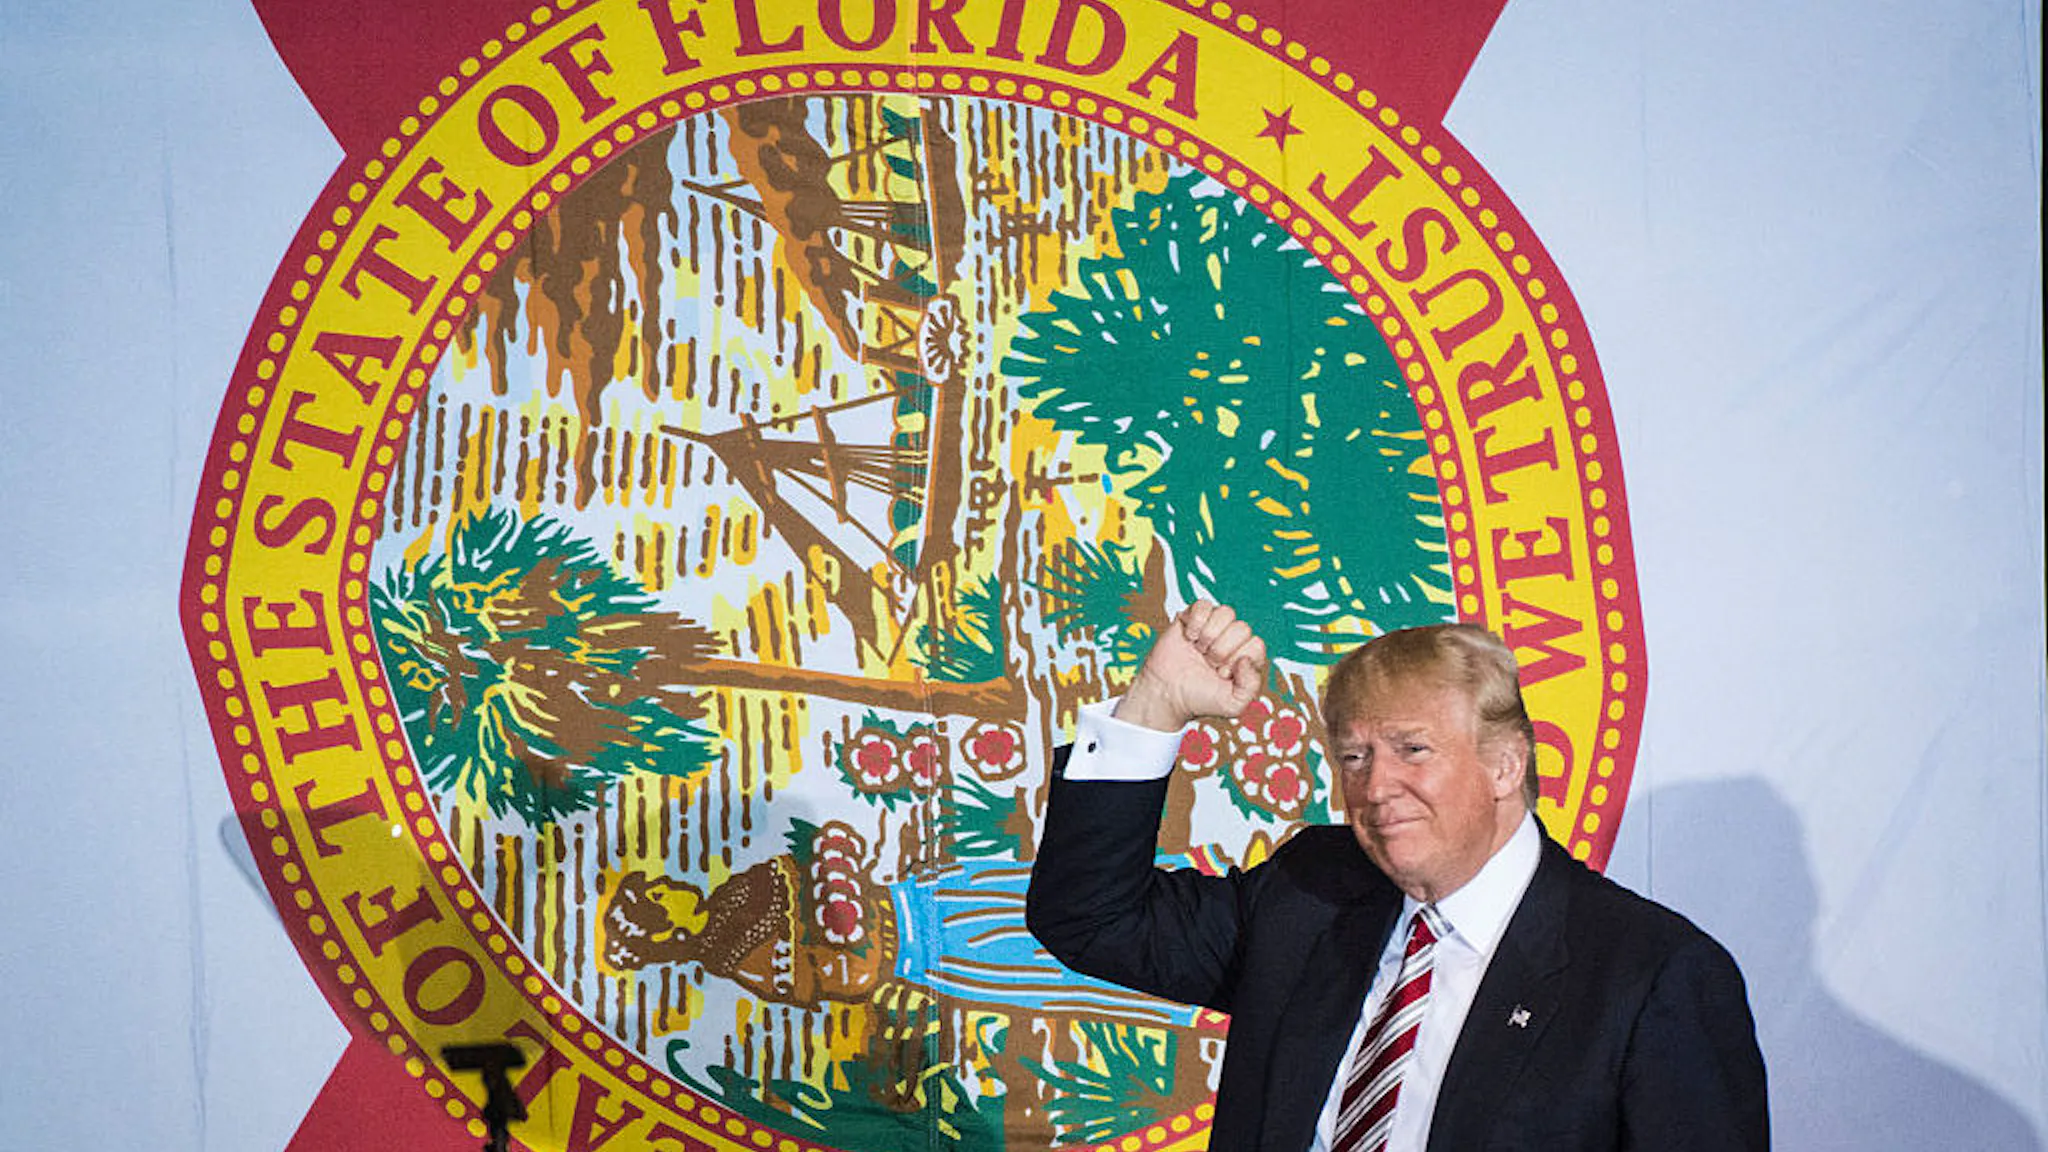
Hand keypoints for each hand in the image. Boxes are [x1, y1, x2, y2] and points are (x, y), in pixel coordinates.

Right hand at [1116, 601, 1267, 730]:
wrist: (1167, 694)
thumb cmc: (1199, 699)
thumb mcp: (1234, 704)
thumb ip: (1251, 686)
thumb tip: (1245, 659)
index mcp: (1246, 657)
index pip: (1256, 644)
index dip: (1238, 659)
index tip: (1222, 673)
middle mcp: (1232, 639)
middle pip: (1242, 628)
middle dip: (1222, 650)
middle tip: (1208, 663)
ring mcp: (1213, 626)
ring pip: (1226, 612)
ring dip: (1210, 635)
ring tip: (1199, 650)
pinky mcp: (1192, 617)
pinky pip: (1204, 604)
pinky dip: (1196, 622)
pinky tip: (1189, 638)